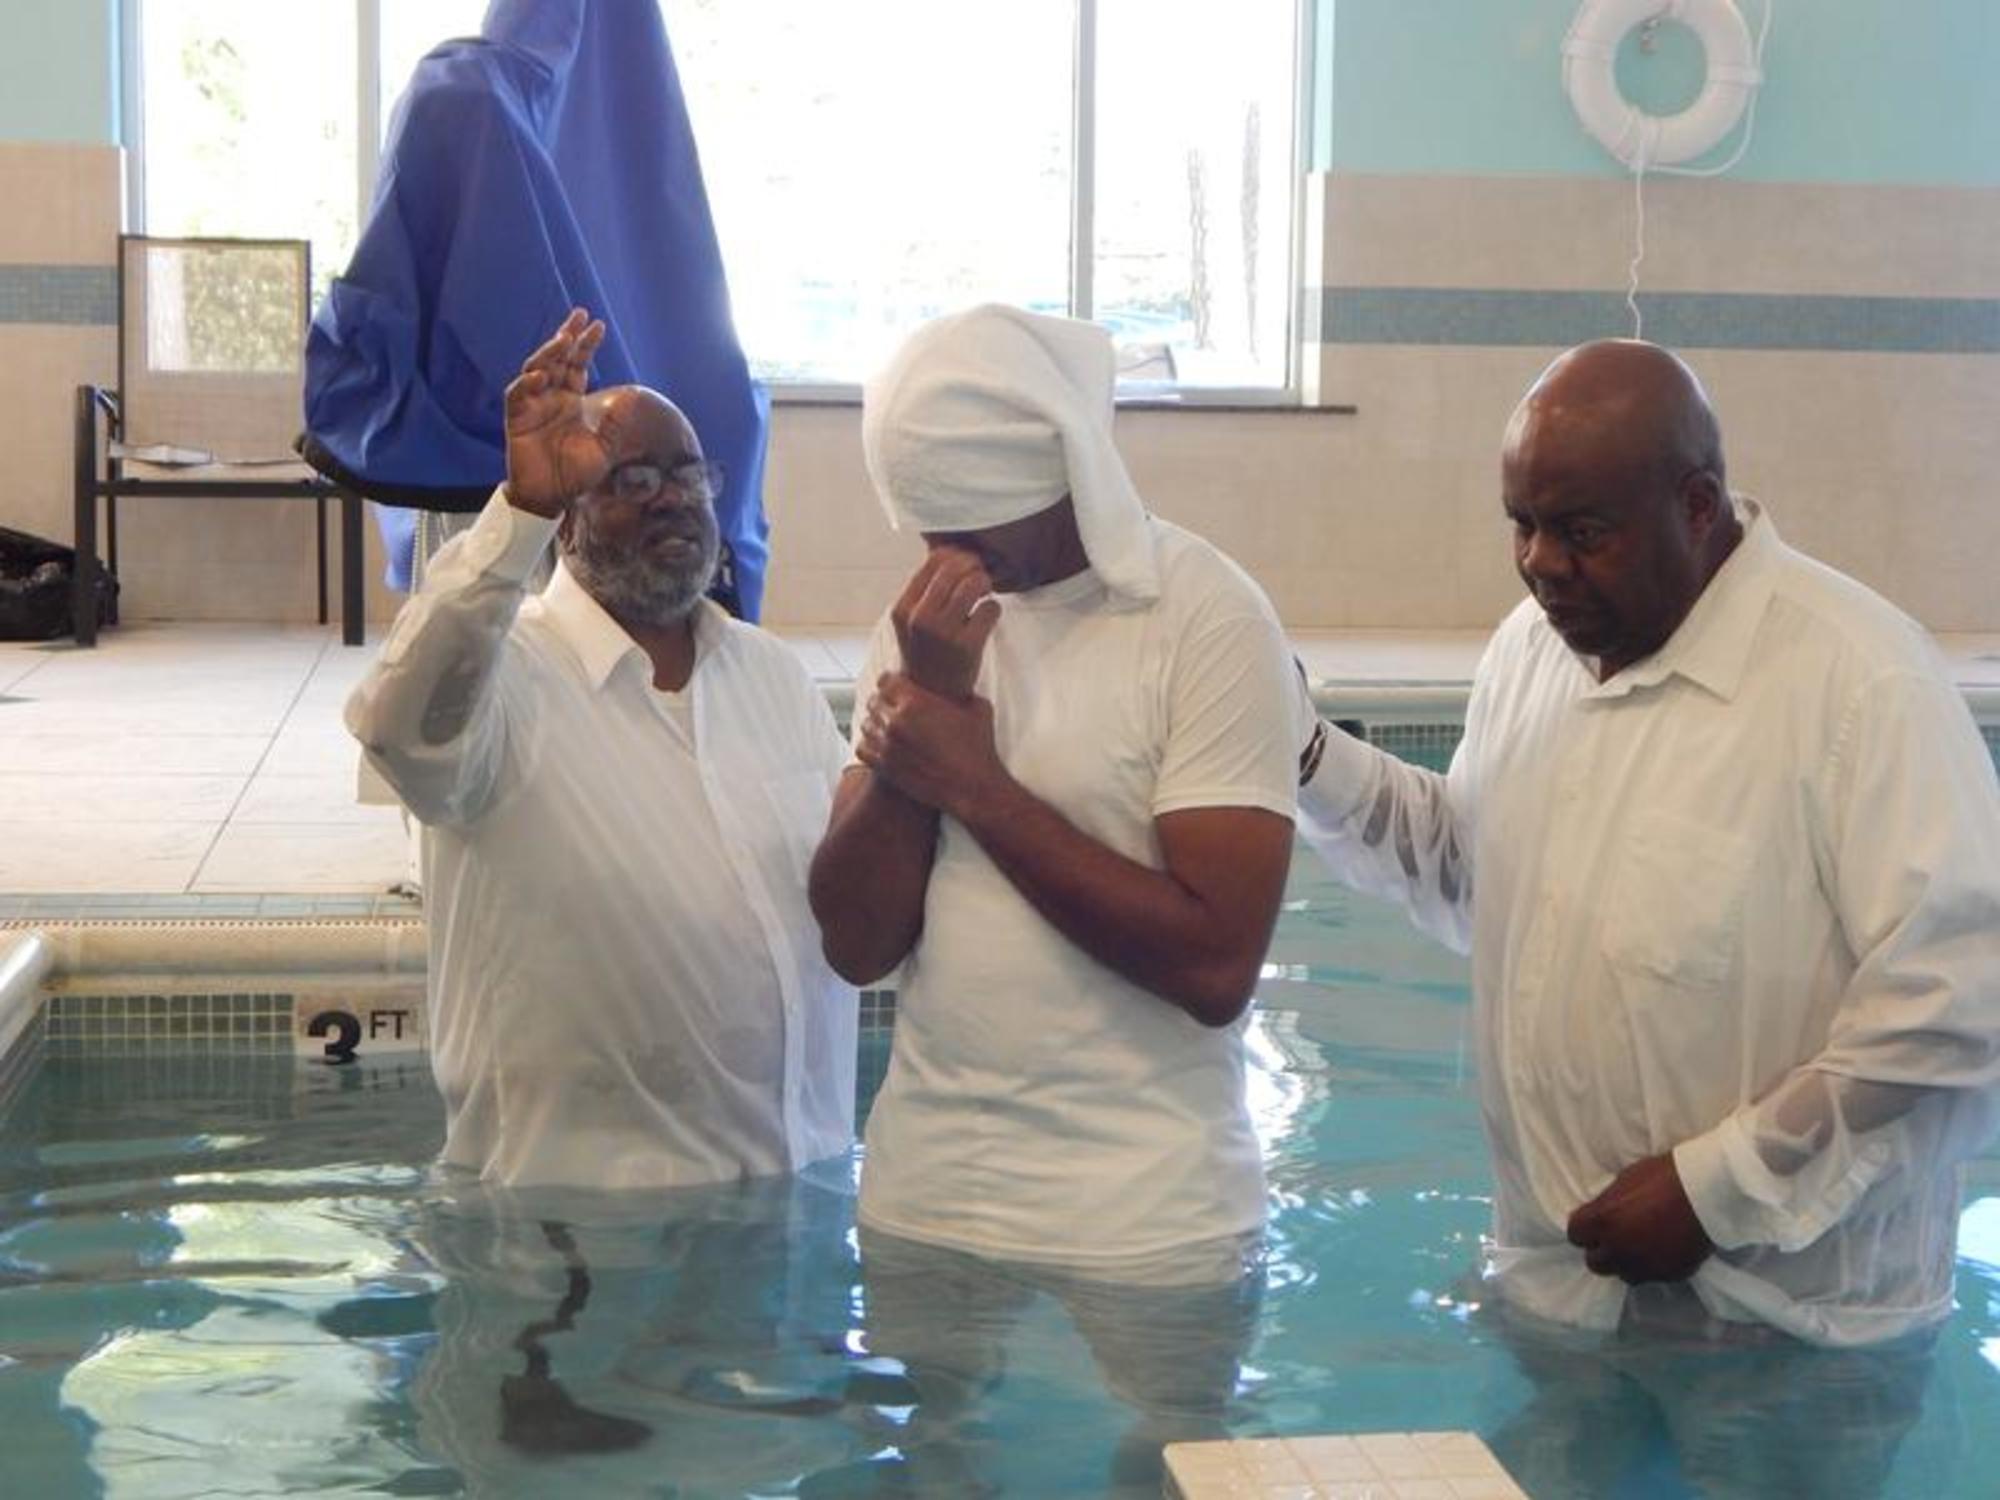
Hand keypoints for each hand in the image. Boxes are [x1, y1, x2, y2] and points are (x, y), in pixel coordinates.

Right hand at [503, 308, 609, 517]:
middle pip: (557, 359)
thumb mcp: (604, 448)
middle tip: (579, 315)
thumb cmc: (575, 474)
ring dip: (548, 353)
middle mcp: (551, 398)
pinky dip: (527, 384)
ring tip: (563, 339)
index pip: (578, 365)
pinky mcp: (516, 418)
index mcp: (571, 401)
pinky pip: (518, 395)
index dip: (586, 345)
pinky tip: (540, 376)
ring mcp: (532, 405)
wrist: (550, 497)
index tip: (597, 325)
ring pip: (536, 369)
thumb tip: (634, 396)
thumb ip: (615, 423)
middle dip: (567, 336)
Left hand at [856, 672, 1010, 818]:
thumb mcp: (978, 708)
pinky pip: (862, 748)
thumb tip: (960, 687)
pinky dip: (870, 745)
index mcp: (916, 701)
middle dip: (884, 703)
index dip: (892, 683)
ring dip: (876, 724)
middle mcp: (896, 721)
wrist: (974, 788)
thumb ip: (962, 692)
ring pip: (866, 724)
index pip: (886, 680)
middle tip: (894, 709)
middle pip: (874, 701)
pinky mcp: (884, 767)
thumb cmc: (979, 749)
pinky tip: (883, 747)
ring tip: (889, 729)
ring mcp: (887, 745)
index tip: (897, 688)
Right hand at [891, 547, 1002, 698]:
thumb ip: (924, 590)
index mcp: (903, 609)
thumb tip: (946, 550)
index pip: (933, 561)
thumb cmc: (925, 652)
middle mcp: (920, 618)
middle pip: (956, 568)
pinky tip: (984, 619)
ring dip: (984, 584)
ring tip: (983, 594)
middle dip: (973, 566)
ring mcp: (944, 632)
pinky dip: (992, 610)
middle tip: (978, 577)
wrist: (931, 696)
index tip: (964, 563)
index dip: (955, 555)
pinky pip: (990, 608)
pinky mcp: (968, 645)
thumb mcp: (911, 621)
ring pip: (975, 583)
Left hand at [1567, 1153, 1713, 1283]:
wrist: (1708, 1191)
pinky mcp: (1668, 1275)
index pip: (1575, 1235)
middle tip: (1615, 1237)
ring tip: (1640, 1246)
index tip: (1594, 1222)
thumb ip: (1607, 1204)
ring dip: (1626, 1262)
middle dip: (1601, 1250)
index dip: (1584, 1229)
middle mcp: (1618, 1249)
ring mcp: (1643, 1266)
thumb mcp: (1625, 1180)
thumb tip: (1601, 1213)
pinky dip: (1652, 1266)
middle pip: (1595, 1262)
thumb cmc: (1664, 1176)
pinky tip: (1662, 1250)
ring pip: (1623, 1274)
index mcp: (1602, 1222)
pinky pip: (1651, 1276)